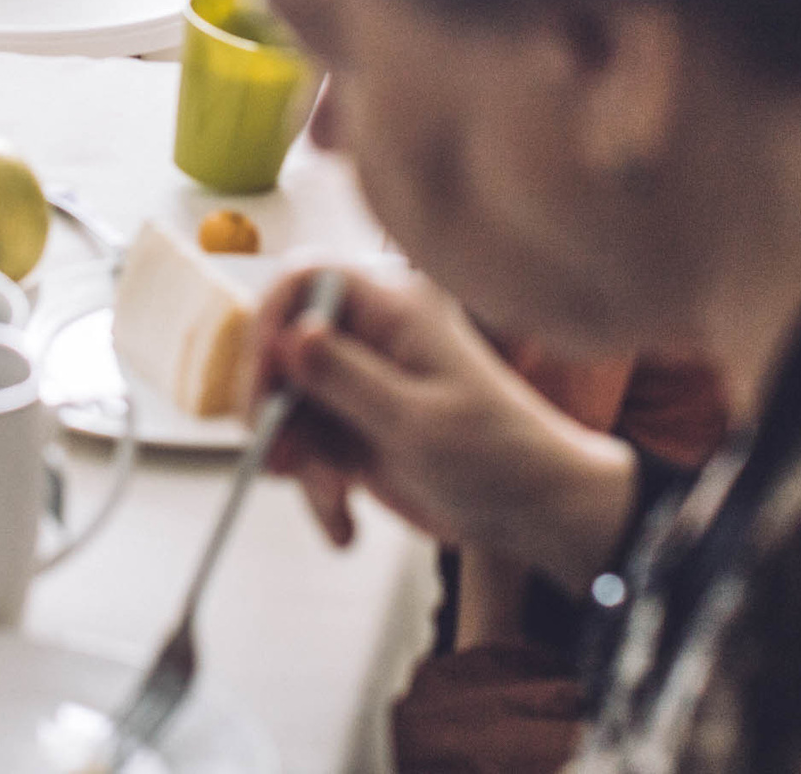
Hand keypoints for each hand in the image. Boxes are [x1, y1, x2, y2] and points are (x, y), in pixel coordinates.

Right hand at [249, 269, 637, 589]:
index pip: (306, 279)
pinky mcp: (355, 426)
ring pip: (289, 404)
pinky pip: (308, 446)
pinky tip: (344, 521)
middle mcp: (371, 336)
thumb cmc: (498, 457)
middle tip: (278, 460)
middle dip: (274, 406)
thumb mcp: (417, 422)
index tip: (266, 385)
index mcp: (394, 310)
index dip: (271, 322)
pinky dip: (316, 486)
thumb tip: (292, 333)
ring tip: (332, 501)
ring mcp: (360, 383)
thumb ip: (348, 379)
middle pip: (283, 345)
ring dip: (296, 458)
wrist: (535, 511)